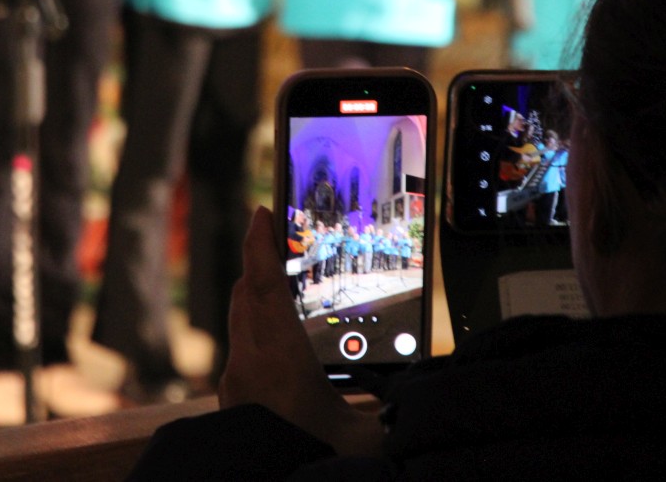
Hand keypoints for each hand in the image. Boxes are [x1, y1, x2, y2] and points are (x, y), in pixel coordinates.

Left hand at [220, 207, 385, 456]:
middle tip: (278, 236)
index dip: (262, 243)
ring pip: (241, 324)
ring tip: (281, 281)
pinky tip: (280, 341)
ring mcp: (235, 384)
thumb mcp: (367, 441)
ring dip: (258, 297)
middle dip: (262, 262)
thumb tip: (432, 394)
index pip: (263, 285)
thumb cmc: (308, 463)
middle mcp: (247, 364)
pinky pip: (243, 349)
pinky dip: (258, 329)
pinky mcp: (233, 402)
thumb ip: (402, 411)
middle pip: (246, 296)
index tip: (262, 209)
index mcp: (276, 359)